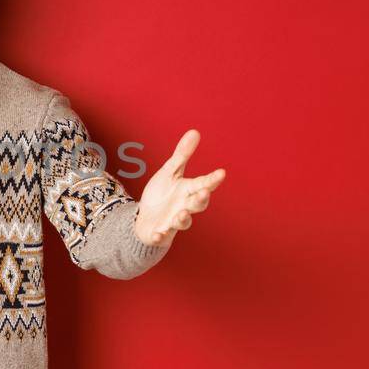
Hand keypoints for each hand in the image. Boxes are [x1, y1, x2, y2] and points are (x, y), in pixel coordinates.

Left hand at [133, 129, 225, 246]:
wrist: (146, 218)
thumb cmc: (162, 194)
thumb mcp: (170, 172)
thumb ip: (182, 155)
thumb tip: (195, 131)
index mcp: (188, 190)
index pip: (203, 184)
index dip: (212, 179)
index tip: (221, 173)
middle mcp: (185, 206)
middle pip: (197, 204)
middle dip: (201, 199)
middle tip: (203, 193)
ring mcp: (173, 221)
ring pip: (183, 222)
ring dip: (183, 219)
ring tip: (180, 214)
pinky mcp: (161, 233)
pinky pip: (161, 236)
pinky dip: (159, 236)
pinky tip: (156, 235)